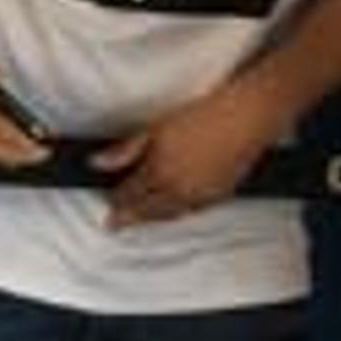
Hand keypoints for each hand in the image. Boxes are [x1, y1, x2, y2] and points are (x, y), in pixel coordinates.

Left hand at [96, 72, 285, 228]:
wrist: (243, 120)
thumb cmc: (199, 118)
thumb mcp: (154, 129)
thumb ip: (124, 150)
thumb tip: (96, 163)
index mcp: (159, 173)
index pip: (129, 194)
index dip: (115, 199)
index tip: (106, 202)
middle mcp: (179, 191)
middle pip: (147, 211)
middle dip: (130, 216)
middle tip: (116, 222)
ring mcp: (201, 196)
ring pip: (169, 214)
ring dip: (152, 218)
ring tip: (140, 219)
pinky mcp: (220, 196)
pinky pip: (191, 211)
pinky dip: (176, 213)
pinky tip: (170, 209)